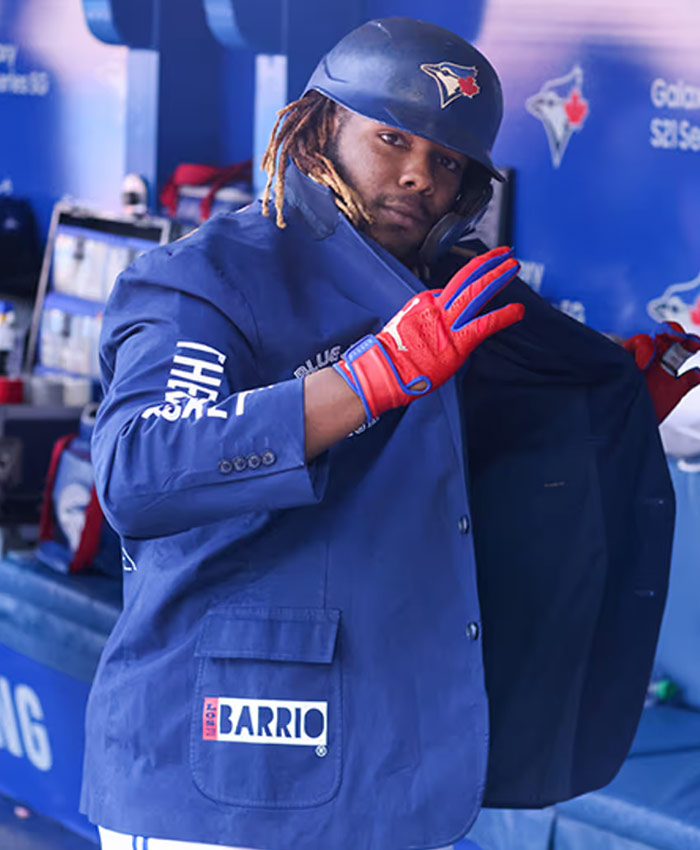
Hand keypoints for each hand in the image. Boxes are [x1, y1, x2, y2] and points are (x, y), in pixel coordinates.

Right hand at [334, 246, 523, 420]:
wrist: (384, 371)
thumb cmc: (391, 357)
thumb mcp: (404, 328)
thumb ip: (421, 320)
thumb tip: (432, 322)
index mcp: (423, 303)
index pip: (450, 287)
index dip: (468, 281)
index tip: (479, 277)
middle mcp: (436, 307)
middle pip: (466, 277)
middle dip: (488, 262)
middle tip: (505, 253)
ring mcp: (448, 322)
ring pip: (477, 291)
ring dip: (498, 276)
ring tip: (514, 267)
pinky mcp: (458, 341)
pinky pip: (485, 323)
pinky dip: (504, 315)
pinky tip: (518, 310)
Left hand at [623, 321, 699, 422]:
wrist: (617, 425)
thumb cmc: (611, 399)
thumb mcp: (613, 379)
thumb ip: (623, 367)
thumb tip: (635, 356)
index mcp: (632, 356)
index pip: (643, 341)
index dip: (645, 347)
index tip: (641, 366)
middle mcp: (649, 361)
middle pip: (666, 340)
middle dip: (673, 333)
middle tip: (678, 336)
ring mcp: (664, 373)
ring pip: (680, 352)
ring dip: (689, 344)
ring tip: (695, 344)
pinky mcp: (675, 388)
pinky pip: (691, 377)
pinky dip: (696, 374)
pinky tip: (697, 373)